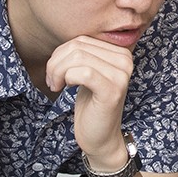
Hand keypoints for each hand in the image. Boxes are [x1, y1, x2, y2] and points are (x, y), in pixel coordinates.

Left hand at [46, 35, 133, 168]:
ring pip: (78, 58)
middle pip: (78, 47)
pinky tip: (65, 88)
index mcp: (120, 52)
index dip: (61, 53)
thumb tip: (65, 44)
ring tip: (56, 85)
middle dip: (56, 63)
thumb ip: (82, 53)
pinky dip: (67, 78)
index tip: (56, 72)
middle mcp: (125, 60)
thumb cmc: (91, 104)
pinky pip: (83, 73)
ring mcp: (121, 75)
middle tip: (52, 81)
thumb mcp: (87, 72)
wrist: (100, 137)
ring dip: (58, 72)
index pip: (82, 39)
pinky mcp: (113, 90)